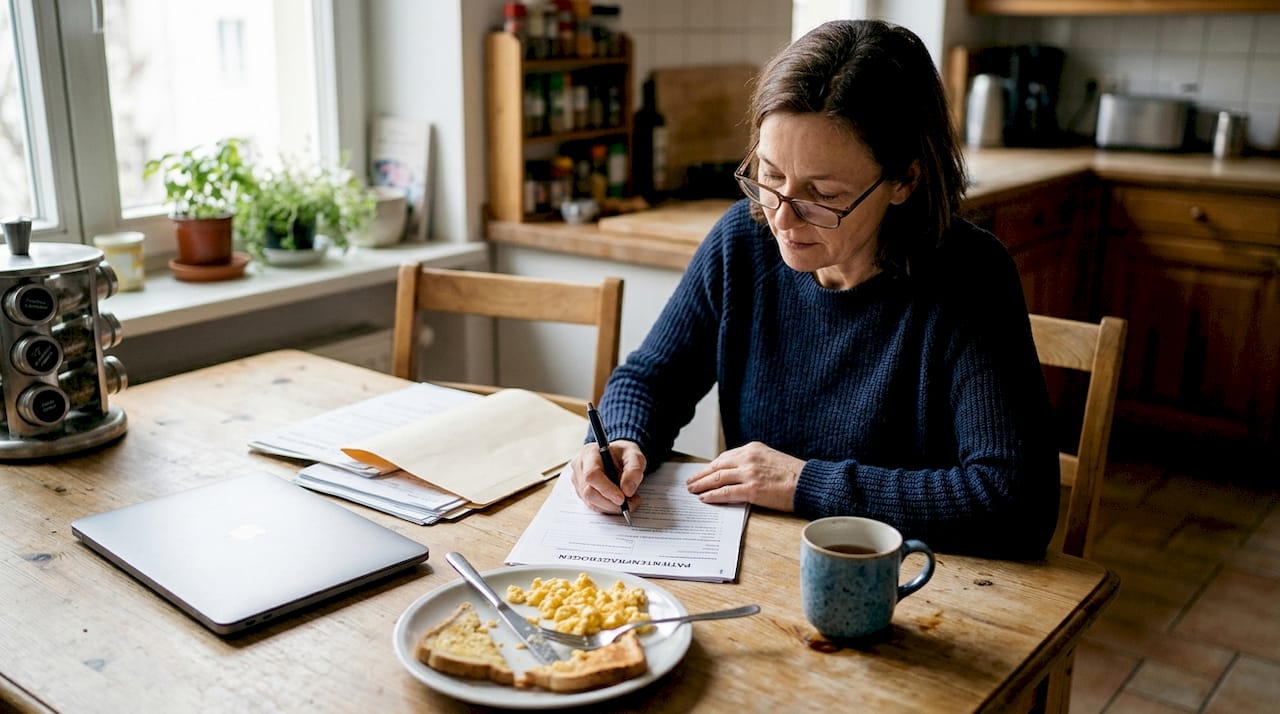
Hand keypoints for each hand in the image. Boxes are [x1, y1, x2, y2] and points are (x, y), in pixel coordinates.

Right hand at [570, 439, 645, 514]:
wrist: (617, 457)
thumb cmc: (624, 454)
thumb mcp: (635, 455)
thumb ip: (634, 470)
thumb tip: (627, 490)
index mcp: (589, 453)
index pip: (592, 474)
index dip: (606, 489)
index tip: (622, 499)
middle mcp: (579, 467)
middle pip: (589, 492)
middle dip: (611, 502)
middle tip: (631, 503)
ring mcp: (578, 481)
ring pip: (591, 502)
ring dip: (612, 507)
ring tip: (630, 501)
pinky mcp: (582, 493)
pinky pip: (594, 506)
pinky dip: (609, 508)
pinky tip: (620, 503)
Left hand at [686, 441, 802, 511]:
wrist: (809, 482)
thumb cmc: (793, 474)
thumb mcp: (770, 458)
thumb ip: (753, 462)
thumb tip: (736, 473)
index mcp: (752, 448)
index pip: (724, 457)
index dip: (711, 467)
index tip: (703, 472)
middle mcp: (748, 458)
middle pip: (717, 466)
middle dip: (701, 475)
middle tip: (690, 482)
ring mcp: (749, 473)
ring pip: (717, 478)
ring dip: (701, 485)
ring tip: (692, 490)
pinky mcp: (752, 489)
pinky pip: (725, 492)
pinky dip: (712, 495)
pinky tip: (704, 498)